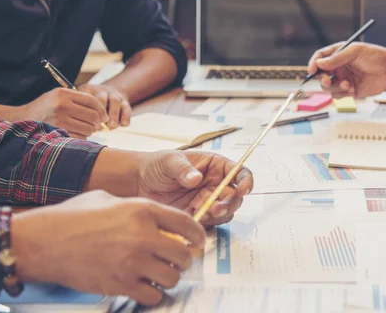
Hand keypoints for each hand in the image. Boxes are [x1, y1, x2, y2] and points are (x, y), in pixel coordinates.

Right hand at [12, 191, 204, 305]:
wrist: (45, 242)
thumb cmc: (73, 217)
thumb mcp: (109, 199)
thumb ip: (136, 207)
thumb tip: (154, 218)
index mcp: (143, 210)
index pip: (187, 224)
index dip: (198, 234)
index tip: (198, 241)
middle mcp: (143, 236)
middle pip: (183, 255)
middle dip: (184, 259)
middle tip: (178, 260)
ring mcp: (133, 262)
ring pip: (172, 277)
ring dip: (170, 277)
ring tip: (161, 273)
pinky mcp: (121, 284)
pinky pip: (153, 295)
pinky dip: (153, 293)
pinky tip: (146, 286)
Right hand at [21, 88, 108, 138]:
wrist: (21, 119)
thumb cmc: (44, 108)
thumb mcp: (58, 96)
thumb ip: (77, 100)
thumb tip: (101, 112)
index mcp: (64, 94)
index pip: (92, 101)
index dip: (101, 110)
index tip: (104, 117)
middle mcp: (62, 105)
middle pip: (93, 116)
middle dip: (98, 122)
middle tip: (97, 125)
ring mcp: (60, 120)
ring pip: (88, 128)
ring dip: (90, 131)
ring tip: (85, 129)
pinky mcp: (58, 133)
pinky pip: (80, 137)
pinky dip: (82, 138)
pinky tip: (77, 134)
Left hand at [77, 84, 130, 128]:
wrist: (109, 92)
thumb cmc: (91, 103)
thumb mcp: (82, 101)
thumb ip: (81, 110)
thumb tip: (83, 126)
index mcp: (89, 90)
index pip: (86, 98)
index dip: (87, 110)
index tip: (86, 122)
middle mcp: (102, 91)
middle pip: (101, 99)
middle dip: (101, 112)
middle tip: (99, 125)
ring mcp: (114, 95)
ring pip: (115, 102)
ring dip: (113, 115)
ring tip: (111, 126)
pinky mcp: (124, 101)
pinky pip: (126, 107)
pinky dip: (126, 116)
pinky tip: (123, 124)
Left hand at [137, 151, 253, 227]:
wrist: (138, 184)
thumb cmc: (157, 165)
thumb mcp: (169, 161)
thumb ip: (183, 169)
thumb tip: (196, 179)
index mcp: (215, 166)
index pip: (240, 172)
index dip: (246, 181)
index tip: (244, 190)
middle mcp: (216, 184)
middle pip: (235, 196)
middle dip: (229, 204)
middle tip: (216, 208)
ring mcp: (207, 201)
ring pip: (225, 212)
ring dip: (217, 215)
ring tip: (201, 213)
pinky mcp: (198, 215)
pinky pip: (209, 223)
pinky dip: (204, 223)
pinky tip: (190, 217)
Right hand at [307, 42, 385, 97]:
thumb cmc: (375, 56)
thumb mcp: (355, 52)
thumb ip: (337, 58)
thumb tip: (319, 63)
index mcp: (339, 54)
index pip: (320, 57)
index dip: (313, 63)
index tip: (311, 70)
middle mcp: (339, 67)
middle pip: (321, 74)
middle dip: (322, 78)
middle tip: (327, 80)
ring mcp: (343, 79)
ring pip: (328, 87)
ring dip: (334, 87)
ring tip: (347, 85)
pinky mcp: (349, 90)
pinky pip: (338, 95)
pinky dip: (342, 93)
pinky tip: (352, 89)